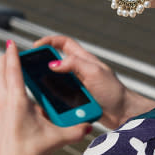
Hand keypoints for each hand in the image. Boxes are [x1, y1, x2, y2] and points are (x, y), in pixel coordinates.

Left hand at [0, 40, 92, 154]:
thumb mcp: (56, 139)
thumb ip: (75, 130)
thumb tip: (90, 125)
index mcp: (17, 102)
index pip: (13, 70)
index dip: (13, 54)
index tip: (11, 42)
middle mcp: (2, 105)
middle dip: (3, 62)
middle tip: (7, 53)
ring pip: (0, 96)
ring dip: (6, 87)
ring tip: (16, 88)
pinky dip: (6, 110)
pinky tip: (15, 121)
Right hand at [34, 35, 154, 128]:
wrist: (123, 114)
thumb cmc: (113, 92)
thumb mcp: (94, 73)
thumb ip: (74, 64)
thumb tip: (53, 63)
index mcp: (83, 60)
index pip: (63, 43)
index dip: (49, 41)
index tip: (36, 47)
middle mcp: (79, 71)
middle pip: (56, 62)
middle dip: (42, 64)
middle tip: (30, 70)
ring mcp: (77, 86)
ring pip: (55, 81)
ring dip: (46, 83)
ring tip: (35, 88)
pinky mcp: (77, 100)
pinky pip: (60, 97)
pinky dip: (52, 98)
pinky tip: (46, 103)